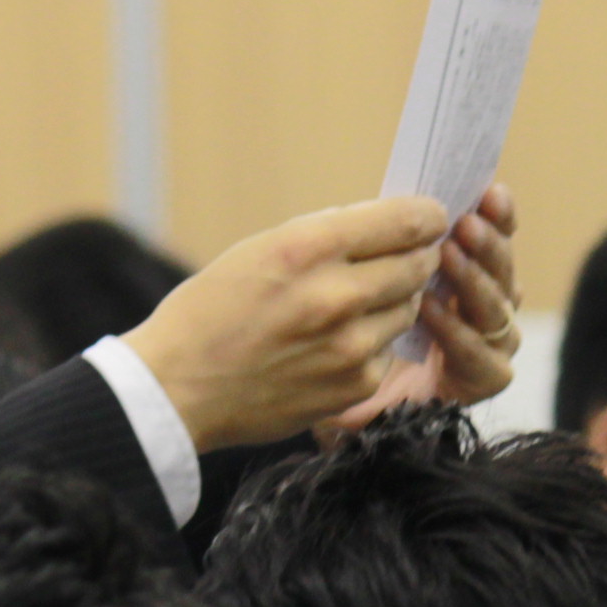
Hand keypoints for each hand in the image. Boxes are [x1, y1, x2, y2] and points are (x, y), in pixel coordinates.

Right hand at [123, 197, 448, 450]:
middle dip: (416, 257)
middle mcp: (334, 295)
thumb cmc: (210, 313)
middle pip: (418, 264)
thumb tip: (382, 226)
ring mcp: (349, 346)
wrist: (176, 390)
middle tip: (405, 257)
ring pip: (409, 308)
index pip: (404, 220)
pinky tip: (336, 345)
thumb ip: (324, 237)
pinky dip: (373, 343)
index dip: (427, 216)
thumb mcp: (258, 251)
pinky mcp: (354, 386)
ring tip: (355, 304)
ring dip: (395, 301)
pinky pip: (388, 351)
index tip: (429, 218)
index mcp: (306, 248)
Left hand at [319, 183, 523, 435]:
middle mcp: (473, 307)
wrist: (294, 389)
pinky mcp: (472, 386)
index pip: (492, 238)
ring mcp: (480, 347)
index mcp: (453, 270)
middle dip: (489, 245)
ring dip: (476, 282)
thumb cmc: (312, 323)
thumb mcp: (343, 271)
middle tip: (466, 224)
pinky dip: (461, 336)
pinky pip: (488, 365)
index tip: (487, 192)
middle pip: (503, 272)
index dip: (497, 217)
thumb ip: (382, 241)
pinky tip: (430, 311)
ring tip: (447, 258)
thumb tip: (409, 203)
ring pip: (501, 314)